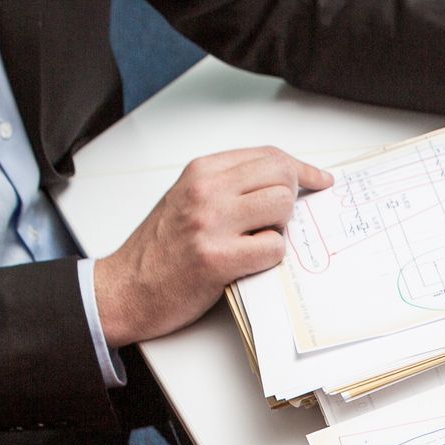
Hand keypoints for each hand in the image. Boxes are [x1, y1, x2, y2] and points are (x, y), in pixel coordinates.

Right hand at [94, 147, 332, 347]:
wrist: (125, 288)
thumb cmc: (160, 249)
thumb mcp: (187, 199)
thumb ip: (228, 186)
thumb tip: (282, 183)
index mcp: (201, 172)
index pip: (268, 155)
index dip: (302, 169)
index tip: (319, 180)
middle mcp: (206, 191)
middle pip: (282, 177)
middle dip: (291, 200)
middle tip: (276, 223)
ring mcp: (211, 224)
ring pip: (282, 208)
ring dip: (280, 229)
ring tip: (255, 242)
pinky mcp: (217, 259)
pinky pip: (273, 249)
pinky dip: (270, 258)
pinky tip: (248, 263)